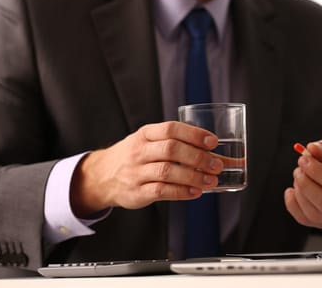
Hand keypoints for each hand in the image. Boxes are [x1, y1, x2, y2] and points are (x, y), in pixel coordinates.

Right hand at [70, 121, 223, 215]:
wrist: (102, 176)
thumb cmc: (135, 157)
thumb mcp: (150, 143)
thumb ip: (178, 145)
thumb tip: (219, 154)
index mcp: (145, 134)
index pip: (171, 129)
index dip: (194, 134)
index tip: (212, 141)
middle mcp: (139, 151)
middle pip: (171, 149)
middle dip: (197, 157)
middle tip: (216, 164)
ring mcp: (136, 172)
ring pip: (167, 171)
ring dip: (193, 176)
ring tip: (211, 180)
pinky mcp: (137, 192)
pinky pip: (161, 191)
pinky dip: (181, 192)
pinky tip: (195, 192)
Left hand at [284, 137, 321, 228]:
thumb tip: (312, 149)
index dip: (317, 172)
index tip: (303, 159)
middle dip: (306, 184)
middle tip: (298, 169)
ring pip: (314, 213)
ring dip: (300, 192)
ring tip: (298, 176)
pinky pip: (304, 219)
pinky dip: (292, 204)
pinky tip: (293, 190)